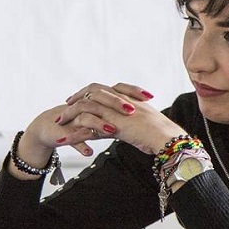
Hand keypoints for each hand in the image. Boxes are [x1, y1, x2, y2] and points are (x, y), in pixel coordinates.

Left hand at [56, 82, 183, 154]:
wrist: (169, 139)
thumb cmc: (163, 135)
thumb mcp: (146, 124)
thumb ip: (133, 121)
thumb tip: (125, 126)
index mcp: (129, 98)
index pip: (105, 89)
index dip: (91, 92)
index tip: (80, 97)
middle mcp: (121, 101)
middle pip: (92, 92)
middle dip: (76, 98)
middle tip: (65, 105)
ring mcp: (116, 111)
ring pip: (86, 107)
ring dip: (70, 114)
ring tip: (59, 122)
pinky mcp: (113, 124)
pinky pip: (88, 126)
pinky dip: (75, 132)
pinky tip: (65, 139)